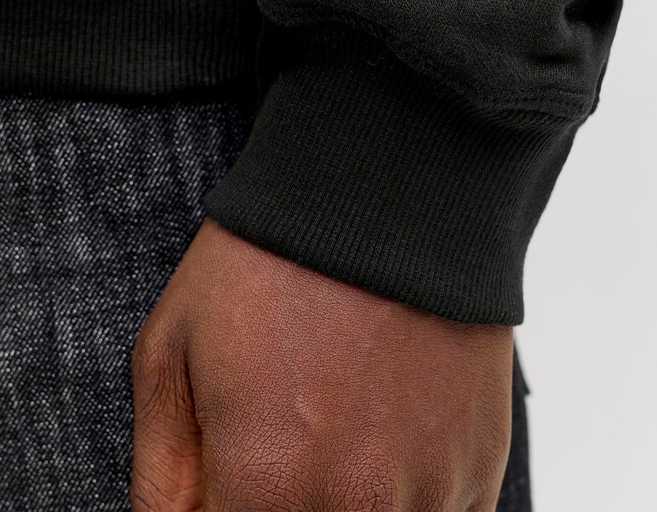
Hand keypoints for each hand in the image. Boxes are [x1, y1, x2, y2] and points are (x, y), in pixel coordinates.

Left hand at [130, 216, 513, 510]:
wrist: (388, 193)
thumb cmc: (274, 258)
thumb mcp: (170, 349)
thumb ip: (161, 475)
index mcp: (264, 489)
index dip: (220, 504)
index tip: (229, 471)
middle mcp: (354, 508)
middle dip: (279, 496)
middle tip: (284, 433)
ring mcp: (428, 491)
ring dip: (347, 497)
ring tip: (340, 421)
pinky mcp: (479, 464)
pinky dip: (405, 497)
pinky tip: (387, 435)